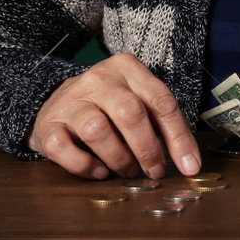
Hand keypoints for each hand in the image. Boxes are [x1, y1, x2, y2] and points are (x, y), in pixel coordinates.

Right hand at [26, 53, 200, 179]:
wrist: (56, 103)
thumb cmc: (108, 106)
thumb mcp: (136, 100)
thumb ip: (159, 122)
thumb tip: (188, 161)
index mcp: (127, 68)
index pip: (161, 101)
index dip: (179, 137)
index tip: (190, 166)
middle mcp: (98, 79)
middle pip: (130, 113)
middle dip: (148, 149)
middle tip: (154, 171)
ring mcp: (71, 101)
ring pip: (98, 132)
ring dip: (118, 159)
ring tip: (127, 170)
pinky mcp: (49, 125)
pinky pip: (65, 150)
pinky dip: (86, 166)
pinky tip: (99, 171)